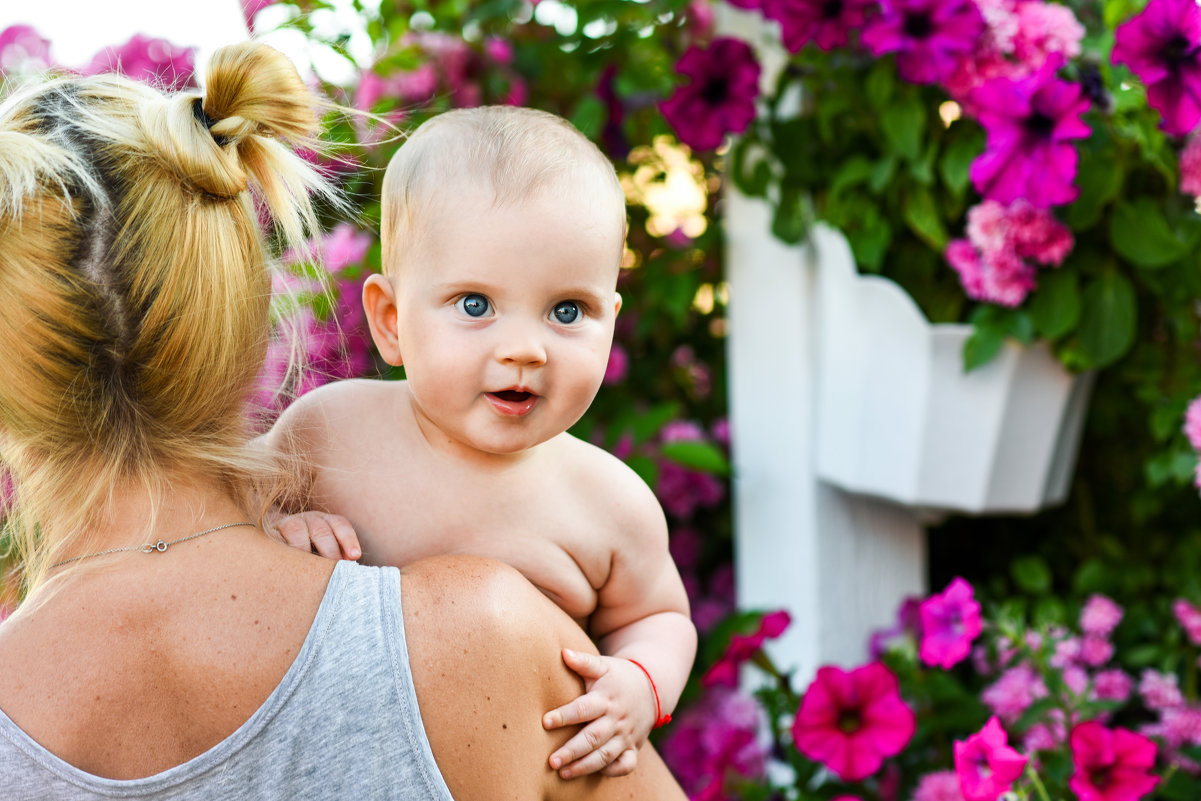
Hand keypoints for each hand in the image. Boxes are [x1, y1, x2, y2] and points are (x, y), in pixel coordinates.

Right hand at [267, 510, 360, 560]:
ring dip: (303, 548)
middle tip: (332, 569)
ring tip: (307, 568)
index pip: (339, 524)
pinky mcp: (268, 534)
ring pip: (296, 529)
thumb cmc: (309, 552)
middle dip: (329, 550)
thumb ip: (339, 556)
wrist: (276, 539)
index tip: (354, 556)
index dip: (348, 539)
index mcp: (326, 521)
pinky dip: (280, 548)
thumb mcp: (326, 550)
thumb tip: (352, 567)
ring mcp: (286, 524)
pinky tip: (286, 564)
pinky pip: (274, 539)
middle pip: (321, 530)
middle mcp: (308, 519)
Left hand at [542, 649, 654, 778]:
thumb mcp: (603, 665)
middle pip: (593, 738)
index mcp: (606, 699)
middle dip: (572, 751)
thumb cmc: (618, 676)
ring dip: (585, 766)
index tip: (545, 722)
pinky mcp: (633, 747)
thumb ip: (584, 662)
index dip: (564, 716)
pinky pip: (625, 765)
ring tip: (563, 774)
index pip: (584, 709)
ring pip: (606, 755)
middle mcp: (616, 719)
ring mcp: (625, 735)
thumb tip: (563, 653)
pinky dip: (612, 771)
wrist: (652, 686)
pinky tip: (593, 774)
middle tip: (552, 761)